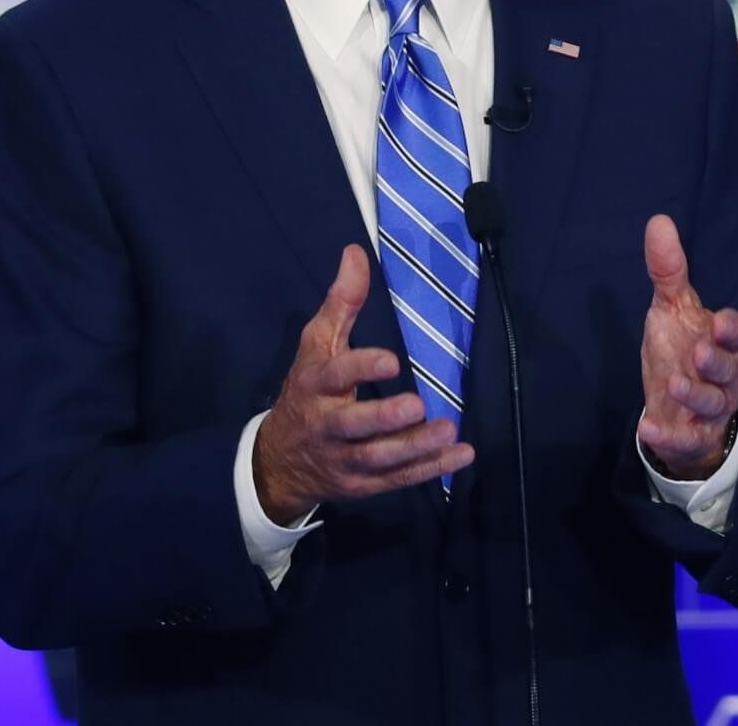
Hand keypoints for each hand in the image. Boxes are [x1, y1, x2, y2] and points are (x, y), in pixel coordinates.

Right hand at [252, 245, 474, 523]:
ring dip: (414, 447)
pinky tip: (460, 455)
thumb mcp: (317, 345)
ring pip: (378, 458)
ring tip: (448, 430)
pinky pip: (397, 479)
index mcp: (315, 385)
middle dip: (383, 419)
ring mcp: (344, 459)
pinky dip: (429, 469)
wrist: (277, 461)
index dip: (360, 369)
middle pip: (353, 425)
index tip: (391, 361)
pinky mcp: (362, 485)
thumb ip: (341, 301)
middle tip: (417, 405)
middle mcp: (328, 425)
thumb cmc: (307, 391)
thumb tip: (356, 252)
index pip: (335, 376)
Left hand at [637, 215, 737, 480]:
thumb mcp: (673, 309)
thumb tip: (659, 220)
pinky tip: (647, 428)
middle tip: (699, 354)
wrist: (676, 408)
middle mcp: (726, 377)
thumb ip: (669, 271)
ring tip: (674, 384)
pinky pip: (685, 439)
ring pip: (713, 404)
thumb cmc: (682, 350)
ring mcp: (711, 409)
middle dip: (718, 363)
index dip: (731, 329)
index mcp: (725, 343)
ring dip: (695, 395)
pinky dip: (667, 436)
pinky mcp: (692, 436)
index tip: (717, 321)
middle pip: (731, 371)